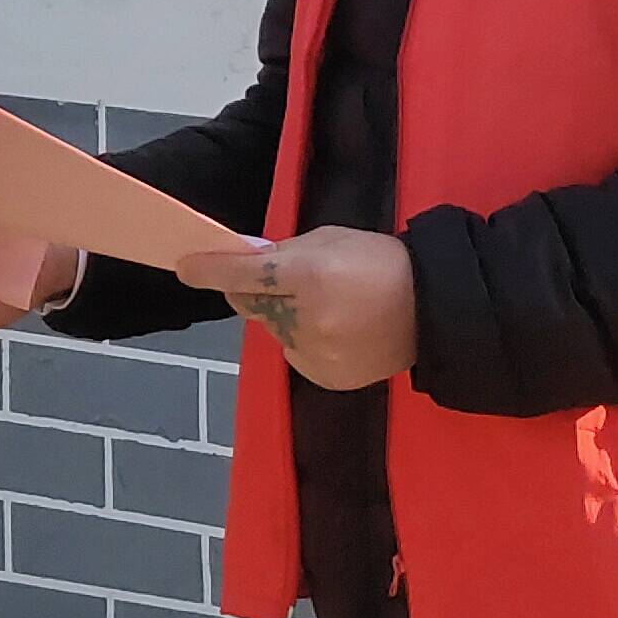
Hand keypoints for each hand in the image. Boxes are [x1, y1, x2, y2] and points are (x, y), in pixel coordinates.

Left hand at [179, 228, 417, 392]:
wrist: (434, 309)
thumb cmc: (381, 262)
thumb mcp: (331, 241)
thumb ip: (284, 254)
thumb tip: (244, 264)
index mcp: (310, 276)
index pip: (242, 275)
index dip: (209, 270)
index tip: (184, 266)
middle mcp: (307, 319)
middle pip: (251, 305)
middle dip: (256, 292)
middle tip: (287, 283)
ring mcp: (316, 353)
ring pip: (273, 332)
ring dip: (284, 319)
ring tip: (329, 309)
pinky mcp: (324, 377)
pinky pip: (294, 355)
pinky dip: (303, 342)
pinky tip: (339, 332)